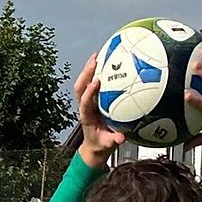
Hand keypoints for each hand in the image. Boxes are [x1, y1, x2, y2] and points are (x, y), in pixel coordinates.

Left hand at [75, 53, 125, 168]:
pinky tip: (105, 63)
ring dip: (88, 69)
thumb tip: (121, 138)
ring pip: (83, 83)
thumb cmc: (101, 144)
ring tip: (98, 55)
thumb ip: (113, 140)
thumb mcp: (107, 144)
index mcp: (87, 116)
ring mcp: (86, 102)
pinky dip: (95, 73)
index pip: (85, 102)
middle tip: (95, 60)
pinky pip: (91, 84)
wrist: (94, 146)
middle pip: (80, 87)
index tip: (96, 81)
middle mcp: (84, 107)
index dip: (89, 92)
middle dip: (86, 73)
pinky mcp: (91, 100)